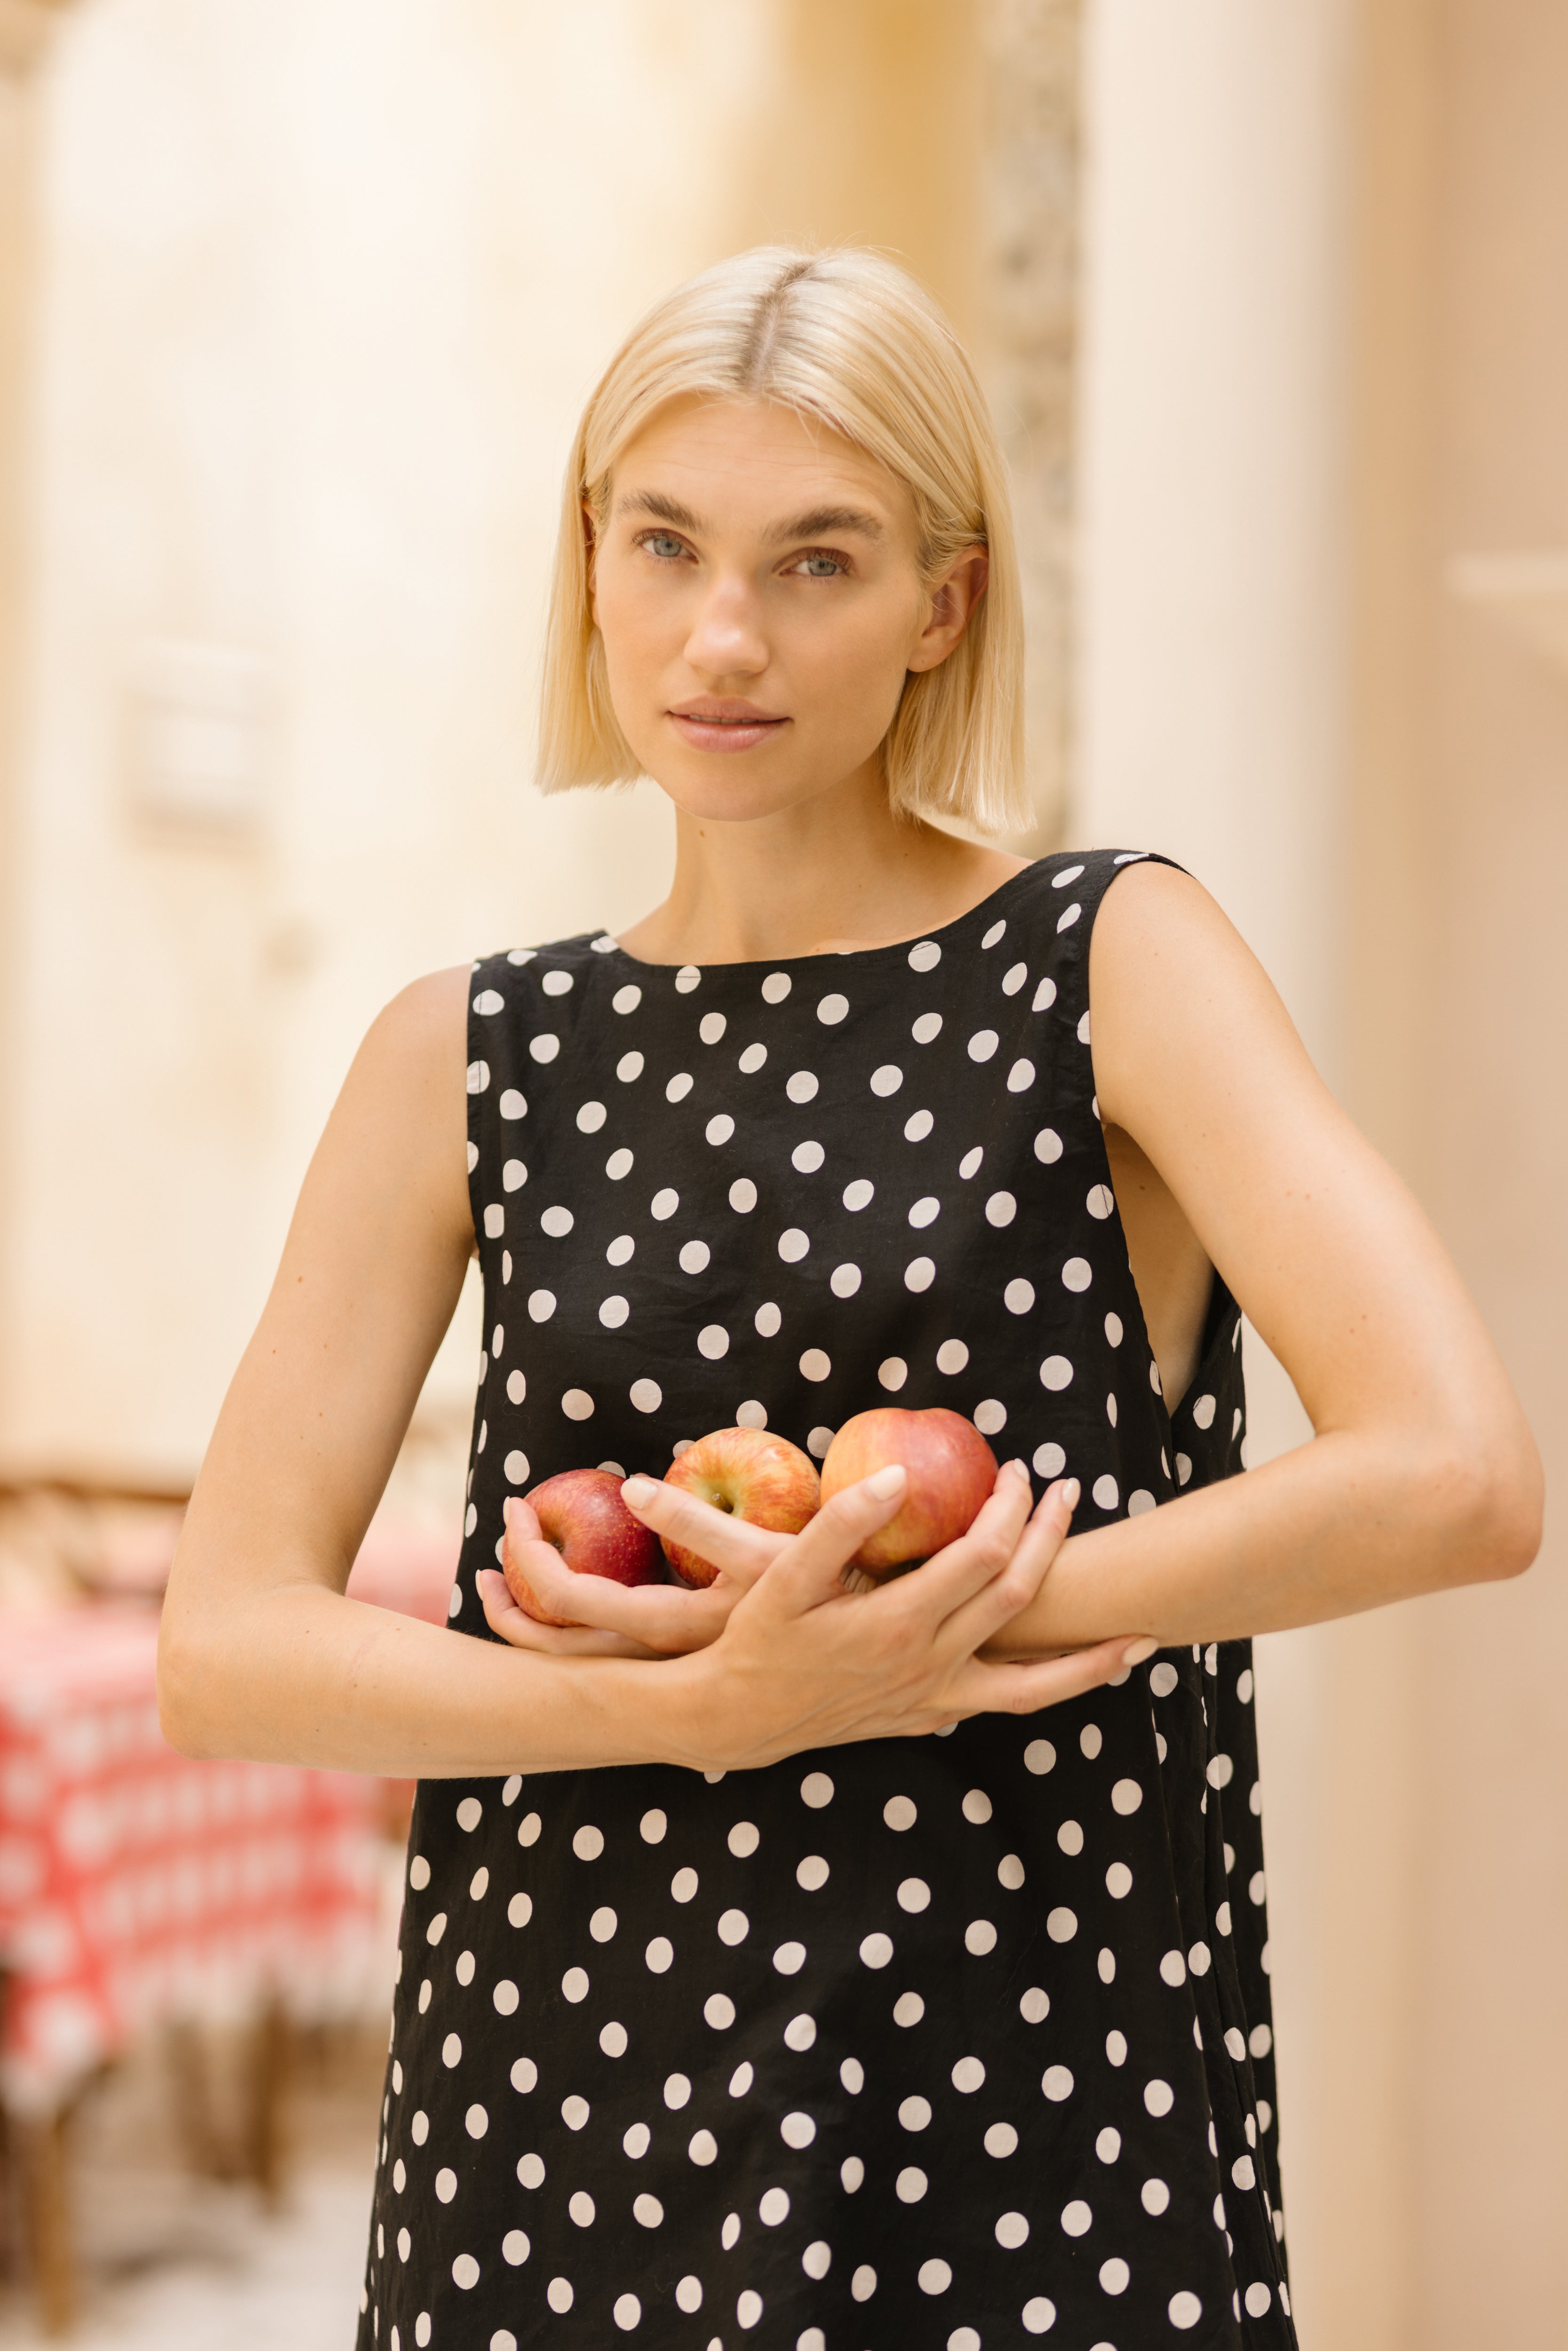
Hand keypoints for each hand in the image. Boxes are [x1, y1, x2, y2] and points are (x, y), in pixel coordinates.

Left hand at [478, 1479, 814, 1658]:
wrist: (881, 1656)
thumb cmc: (828, 1595)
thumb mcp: (764, 1563)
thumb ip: (700, 1527)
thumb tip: (635, 1488)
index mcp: (669, 1633)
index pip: (572, 1606)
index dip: (529, 1562)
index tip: (516, 1508)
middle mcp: (662, 1658)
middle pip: (561, 1640)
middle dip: (515, 1589)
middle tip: (504, 1525)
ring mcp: (674, 1663)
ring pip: (583, 1650)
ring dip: (537, 1609)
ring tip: (507, 1568)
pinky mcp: (695, 1655)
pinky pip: (618, 1643)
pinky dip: (580, 1618)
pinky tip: (576, 1583)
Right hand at [656, 1459, 1154, 1769]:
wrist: (738, 1717)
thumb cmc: (758, 1639)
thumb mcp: (784, 1578)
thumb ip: (838, 1526)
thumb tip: (892, 1480)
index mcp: (900, 1623)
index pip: (983, 1555)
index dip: (1010, 1508)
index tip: (1018, 1472)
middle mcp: (930, 1666)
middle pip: (1017, 1597)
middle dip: (1048, 1539)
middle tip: (1065, 1494)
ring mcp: (935, 1700)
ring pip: (1034, 1685)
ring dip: (1091, 1660)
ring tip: (1142, 1639)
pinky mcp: (930, 1719)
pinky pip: (1006, 1707)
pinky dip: (1048, 1691)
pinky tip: (1068, 1673)